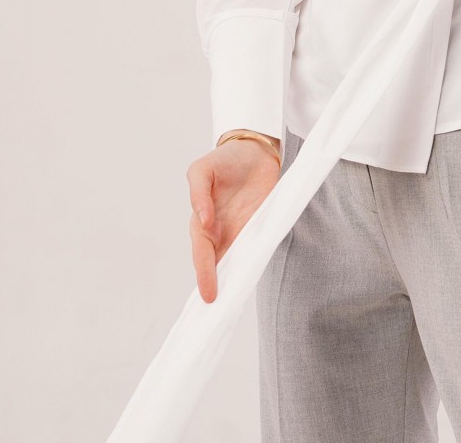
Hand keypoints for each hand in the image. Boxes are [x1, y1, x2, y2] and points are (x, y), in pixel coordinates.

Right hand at [186, 137, 281, 302]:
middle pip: (218, 264)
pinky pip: (258, 246)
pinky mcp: (261, 223)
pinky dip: (257, 260)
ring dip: (238, 278)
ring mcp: (242, 229)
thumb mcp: (202, 170)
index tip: (208, 296)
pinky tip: (258, 275)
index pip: (202, 253)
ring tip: (239, 302)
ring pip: (238, 259)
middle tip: (220, 311)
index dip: (205, 274)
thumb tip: (202, 220)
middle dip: (217, 286)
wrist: (255, 149)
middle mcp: (221, 230)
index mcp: (202, 221)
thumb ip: (198, 193)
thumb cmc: (225, 159)